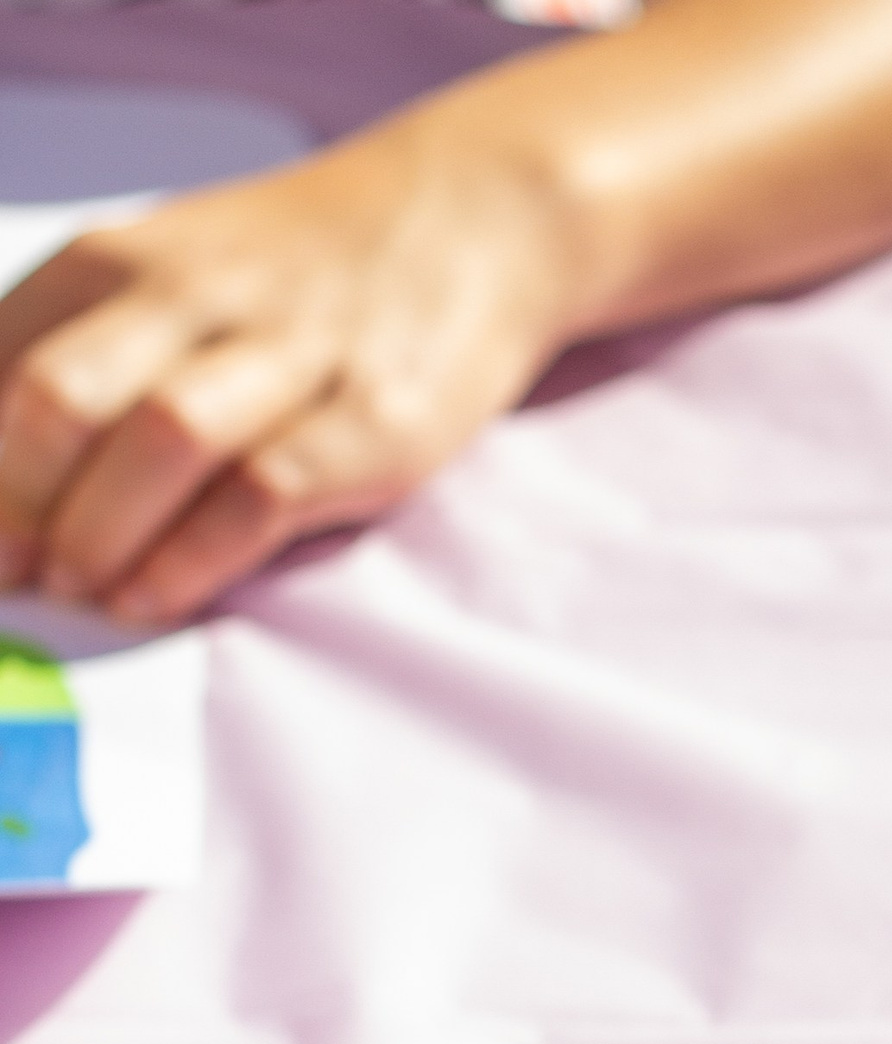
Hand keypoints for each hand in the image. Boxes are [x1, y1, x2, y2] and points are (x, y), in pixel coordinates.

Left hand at [0, 123, 580, 623]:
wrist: (465, 218)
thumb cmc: (299, 277)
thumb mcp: (168, 284)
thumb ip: (85, 359)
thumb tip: (6, 486)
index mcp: (119, 261)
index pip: (4, 360)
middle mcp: (194, 294)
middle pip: (63, 399)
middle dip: (18, 503)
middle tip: (14, 572)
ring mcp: (288, 355)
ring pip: (158, 441)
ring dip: (99, 533)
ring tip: (79, 588)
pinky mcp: (370, 422)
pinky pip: (259, 496)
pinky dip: (193, 557)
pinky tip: (155, 596)